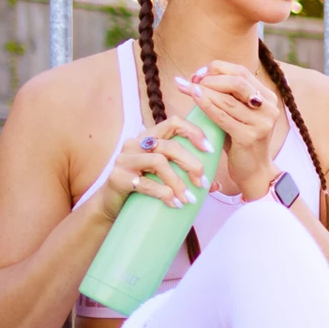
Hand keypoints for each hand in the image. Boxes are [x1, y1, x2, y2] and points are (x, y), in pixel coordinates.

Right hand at [91, 117, 213, 220]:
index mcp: (149, 137)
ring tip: (189, 199)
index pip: (174, 122)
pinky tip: (175, 203)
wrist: (111, 205)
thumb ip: (187, 175)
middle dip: (191, 164)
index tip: (209, 150)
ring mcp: (125, 159)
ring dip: (178, 182)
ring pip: (159, 162)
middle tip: (203, 182)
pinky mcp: (118, 177)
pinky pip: (146, 183)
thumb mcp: (165, 177)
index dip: (194, 132)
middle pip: (170, 146)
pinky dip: (164, 194)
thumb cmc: (143, 188)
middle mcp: (135, 143)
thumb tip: (217, 186)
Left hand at [173, 61, 281, 200]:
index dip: (218, 68)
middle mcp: (268, 108)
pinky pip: (223, 116)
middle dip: (210, 78)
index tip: (198, 74)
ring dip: (203, 90)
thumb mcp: (237, 115)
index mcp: (267, 97)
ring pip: (228, 99)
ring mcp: (261, 123)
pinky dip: (206, 105)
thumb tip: (197, 79)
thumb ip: (227, 97)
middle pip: (237, 81)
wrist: (254, 172)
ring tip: (185, 86)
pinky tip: (194, 98)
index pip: (241, 72)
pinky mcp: (249, 137)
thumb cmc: (241, 141)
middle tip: (191, 81)